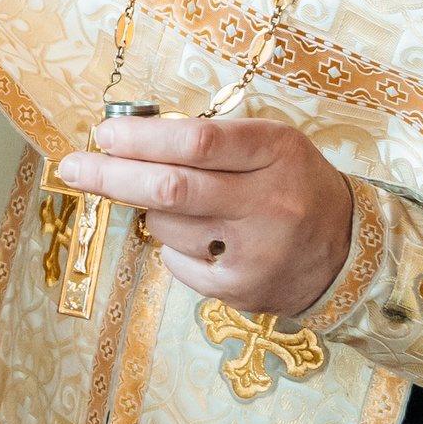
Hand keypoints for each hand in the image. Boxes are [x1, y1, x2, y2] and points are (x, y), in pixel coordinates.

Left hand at [53, 115, 353, 319]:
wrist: (348, 253)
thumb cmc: (293, 184)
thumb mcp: (270, 145)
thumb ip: (211, 139)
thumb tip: (129, 140)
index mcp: (276, 152)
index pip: (196, 141)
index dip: (142, 138)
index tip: (104, 135)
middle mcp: (269, 202)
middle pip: (171, 189)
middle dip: (111, 176)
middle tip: (73, 168)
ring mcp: (256, 251)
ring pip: (168, 228)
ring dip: (152, 213)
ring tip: (174, 205)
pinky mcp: (242, 288)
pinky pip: (179, 263)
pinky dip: (173, 247)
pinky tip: (199, 238)